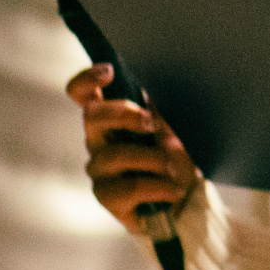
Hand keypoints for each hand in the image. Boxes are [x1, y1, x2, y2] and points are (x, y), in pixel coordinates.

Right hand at [72, 62, 199, 235]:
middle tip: (153, 124)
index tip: (108, 71)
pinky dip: (156, 186)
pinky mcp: (108, 198)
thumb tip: (154, 104)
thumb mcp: (172, 128)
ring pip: (114, 155)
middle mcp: (99, 141)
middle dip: (124, 113)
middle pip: (92, 116)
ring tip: (173, 166)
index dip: (86, 80)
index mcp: (111, 118)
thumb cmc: (176, 156)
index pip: (82, 94)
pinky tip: (172, 189)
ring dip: (152, 158)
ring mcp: (100, 169)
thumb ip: (159, 112)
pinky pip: (127, 189)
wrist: (187, 197)